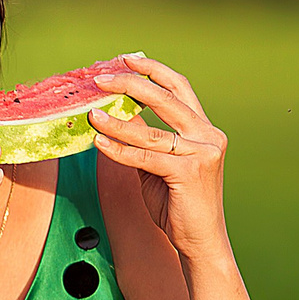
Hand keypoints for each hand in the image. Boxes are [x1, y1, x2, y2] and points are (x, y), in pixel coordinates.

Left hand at [89, 54, 231, 260]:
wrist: (200, 240)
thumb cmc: (177, 203)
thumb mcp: (157, 163)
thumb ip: (143, 139)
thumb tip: (115, 113)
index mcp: (204, 128)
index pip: (179, 88)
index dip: (153, 70)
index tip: (125, 59)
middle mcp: (208, 135)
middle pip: (166, 97)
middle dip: (130, 83)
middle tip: (99, 78)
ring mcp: (202, 153)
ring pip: (151, 130)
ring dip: (116, 119)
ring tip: (90, 112)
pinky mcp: (190, 173)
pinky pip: (145, 156)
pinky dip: (119, 149)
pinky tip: (98, 142)